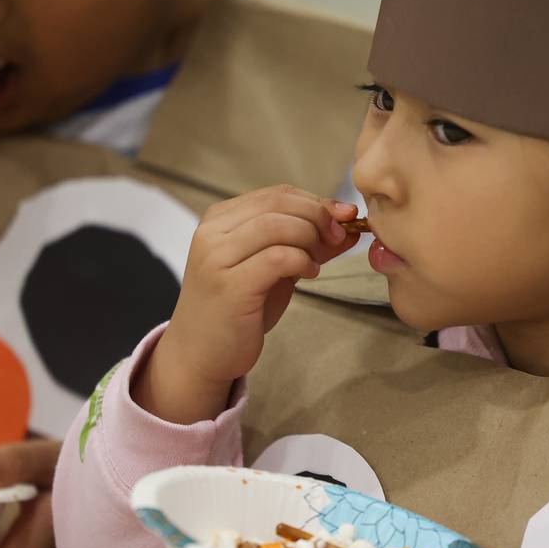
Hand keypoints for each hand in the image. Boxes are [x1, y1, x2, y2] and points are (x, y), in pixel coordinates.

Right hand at [136, 186, 358, 423]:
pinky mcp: (229, 285)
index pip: (276, 194)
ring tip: (317, 260)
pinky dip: (301, 260)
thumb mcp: (274, 268)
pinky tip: (309, 273)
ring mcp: (217, 258)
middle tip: (339, 236)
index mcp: (220, 219)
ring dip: (310, 239)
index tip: (344, 216)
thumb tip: (347, 222)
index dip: (316, 201)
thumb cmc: (238, 309)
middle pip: (278, 204)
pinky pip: (276, 258)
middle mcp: (213, 233)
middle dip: (318, 216)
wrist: (201, 353)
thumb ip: (305, 243)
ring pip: (277, 226)